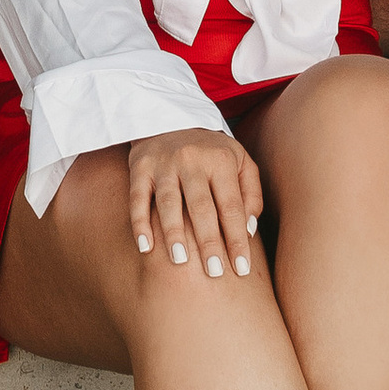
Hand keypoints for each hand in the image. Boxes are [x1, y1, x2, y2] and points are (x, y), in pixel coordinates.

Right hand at [128, 127, 263, 276]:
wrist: (171, 117)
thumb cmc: (212, 151)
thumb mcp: (241, 162)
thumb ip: (251, 194)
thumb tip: (249, 230)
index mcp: (221, 160)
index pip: (231, 206)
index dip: (237, 239)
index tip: (243, 269)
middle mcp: (192, 160)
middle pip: (201, 207)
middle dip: (209, 242)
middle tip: (215, 272)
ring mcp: (164, 163)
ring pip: (168, 202)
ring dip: (174, 233)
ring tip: (181, 261)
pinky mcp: (140, 166)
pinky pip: (137, 198)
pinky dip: (140, 223)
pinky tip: (145, 246)